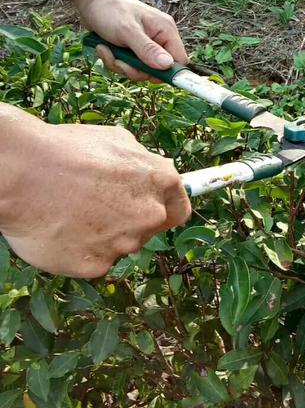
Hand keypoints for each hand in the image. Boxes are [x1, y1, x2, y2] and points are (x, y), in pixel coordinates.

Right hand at [0, 110, 190, 277]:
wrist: (21, 173)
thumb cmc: (64, 151)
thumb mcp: (116, 141)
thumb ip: (142, 164)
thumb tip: (149, 175)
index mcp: (161, 182)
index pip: (179, 209)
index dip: (164, 209)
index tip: (152, 211)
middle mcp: (149, 215)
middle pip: (148, 229)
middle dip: (129, 220)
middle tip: (97, 206)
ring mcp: (124, 243)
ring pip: (119, 245)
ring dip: (103, 235)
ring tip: (71, 212)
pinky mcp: (96, 266)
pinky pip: (94, 261)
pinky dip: (80, 250)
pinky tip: (61, 230)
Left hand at [77, 0, 187, 80]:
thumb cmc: (110, 9)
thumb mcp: (127, 30)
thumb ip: (147, 49)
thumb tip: (167, 65)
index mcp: (165, 31)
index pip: (179, 60)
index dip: (168, 72)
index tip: (150, 76)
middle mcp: (158, 39)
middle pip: (157, 70)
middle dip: (134, 69)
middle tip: (119, 60)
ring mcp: (145, 46)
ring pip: (139, 71)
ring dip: (120, 65)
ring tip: (106, 49)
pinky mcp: (132, 50)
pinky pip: (127, 66)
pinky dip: (113, 60)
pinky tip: (104, 47)